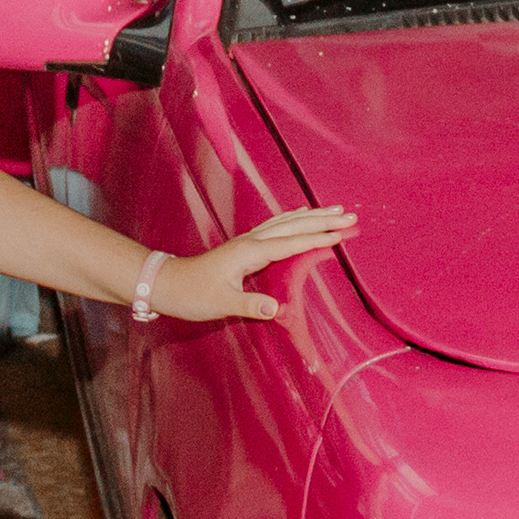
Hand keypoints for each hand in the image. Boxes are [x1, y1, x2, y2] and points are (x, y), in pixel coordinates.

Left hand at [151, 203, 358, 323]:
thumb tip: (278, 309)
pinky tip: (300, 214)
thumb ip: (251, 305)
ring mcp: (248, 241)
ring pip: (286, 222)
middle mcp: (251, 242)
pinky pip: (277, 225)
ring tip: (335, 210)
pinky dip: (294, 218)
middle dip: (323, 219)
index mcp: (251, 253)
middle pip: (294, 225)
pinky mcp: (245, 245)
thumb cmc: (193, 295)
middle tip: (350, 215)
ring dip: (312, 215)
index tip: (342, 233)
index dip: (317, 238)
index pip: (292, 243)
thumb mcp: (222, 304)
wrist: (168, 284)